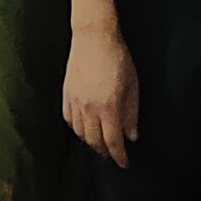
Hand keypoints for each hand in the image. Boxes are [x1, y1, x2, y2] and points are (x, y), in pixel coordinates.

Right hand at [62, 21, 138, 164]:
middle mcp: (89, 108)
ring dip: (91, 142)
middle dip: (105, 152)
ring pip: (80, 133)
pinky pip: (69, 120)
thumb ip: (131, 113)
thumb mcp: (133, 86)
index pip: (113, 141)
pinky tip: (83, 128)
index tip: (124, 162)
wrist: (93, 37)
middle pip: (95, 141)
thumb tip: (131, 134)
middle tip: (113, 155)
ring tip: (99, 143)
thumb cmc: (117, 57)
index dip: (119, 156)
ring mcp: (75, 101)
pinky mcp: (67, 94)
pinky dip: (77, 128)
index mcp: (108, 107)